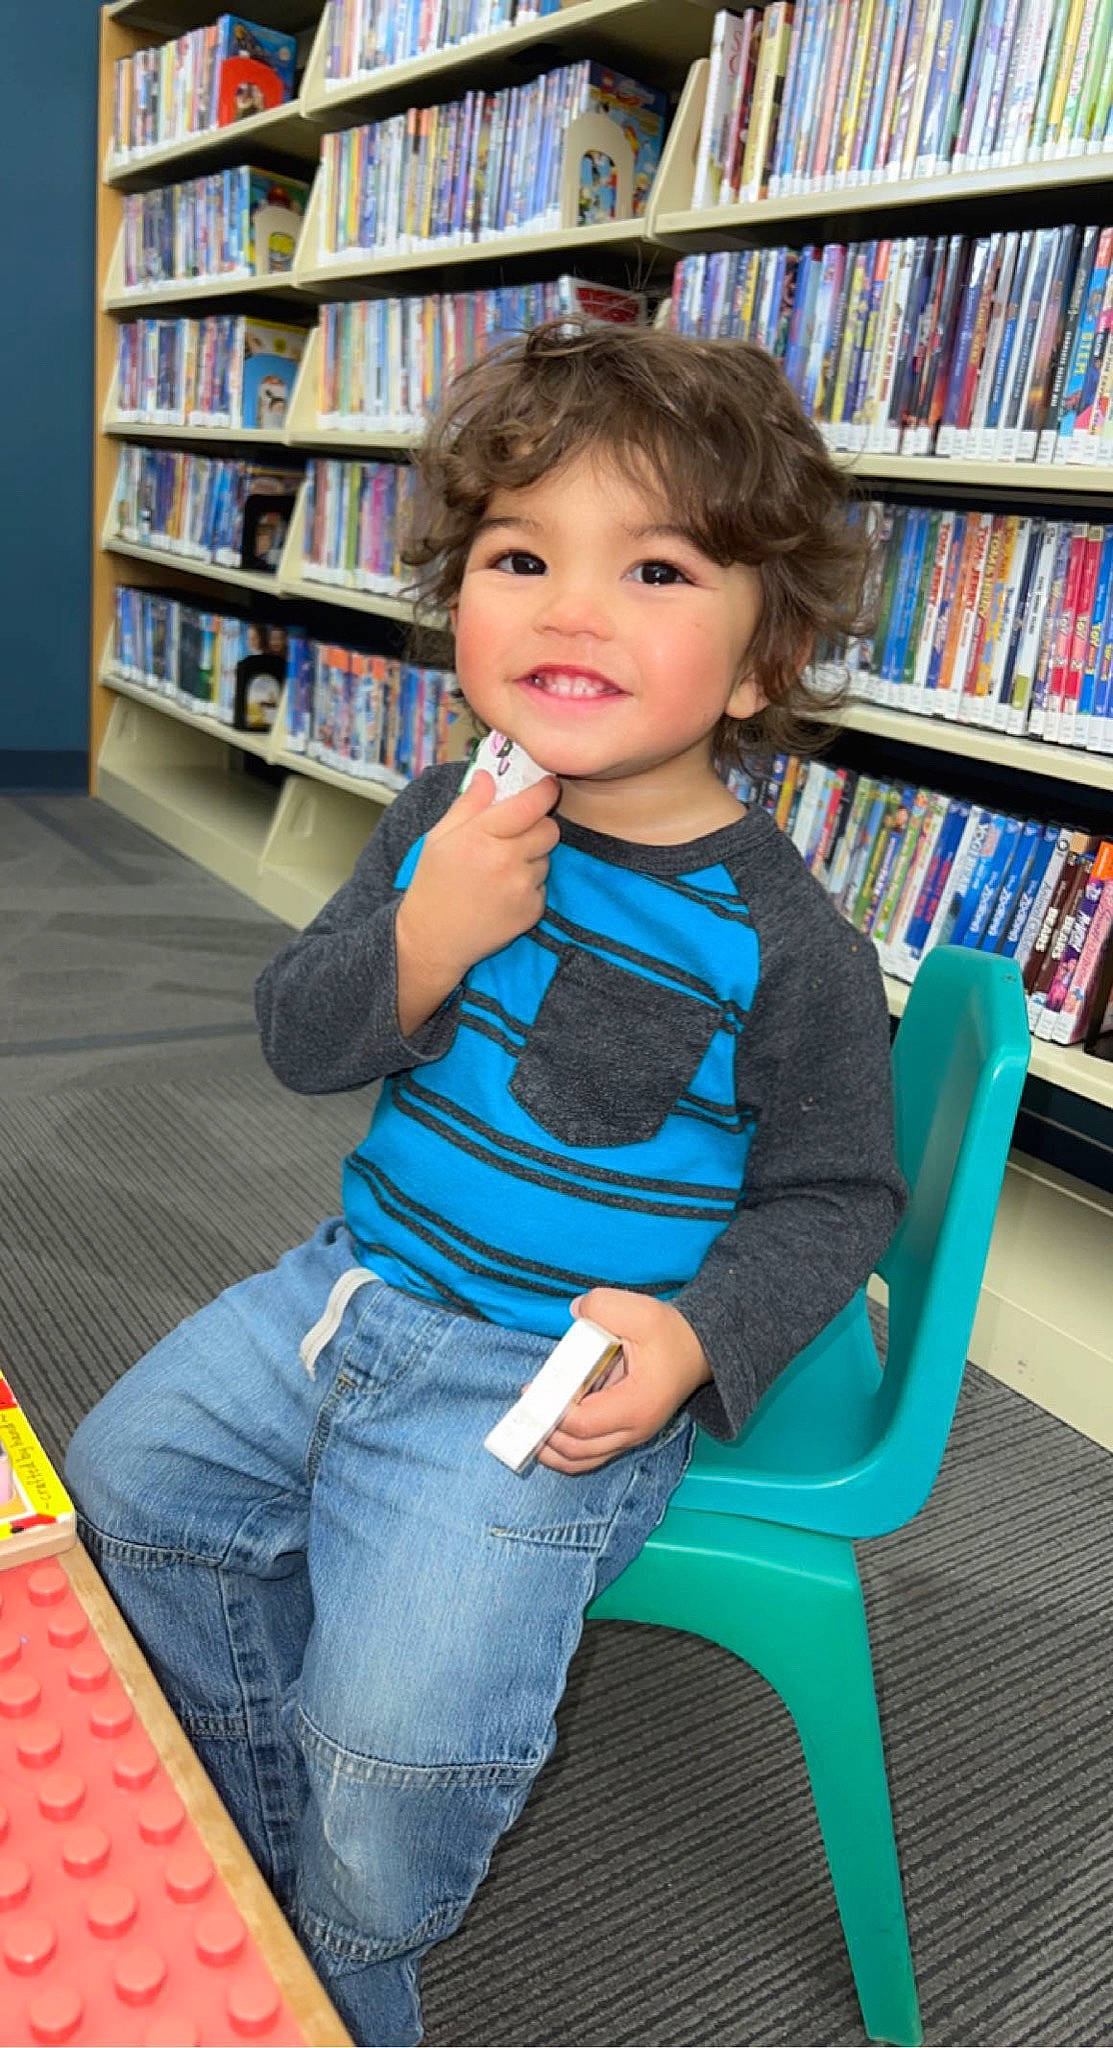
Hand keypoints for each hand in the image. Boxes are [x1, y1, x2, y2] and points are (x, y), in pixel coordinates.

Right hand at [395, 768, 559, 1035]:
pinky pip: (542, 885)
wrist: (435, 939)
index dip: (544, 791)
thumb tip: (489, 775)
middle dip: (538, 826)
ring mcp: (521, 888)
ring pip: (546, 858)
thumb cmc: (434, 883)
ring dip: (532, 858)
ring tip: (500, 870)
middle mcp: (505, 860)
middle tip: (516, 835)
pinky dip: (529, 885)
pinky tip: (503, 893)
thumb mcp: (440, 838)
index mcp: (480, 837)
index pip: (530, 804)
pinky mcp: (532, 911)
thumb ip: (468, 804)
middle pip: (549, 829)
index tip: (547, 785)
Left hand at [536, 1289, 712, 1474]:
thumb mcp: (641, 1311)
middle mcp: (634, 1430)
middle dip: (544, 1435)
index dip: (551, 1410)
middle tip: (523, 1410)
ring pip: (583, 1461)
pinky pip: (591, 1455)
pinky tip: (548, 1433)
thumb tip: (574, 1312)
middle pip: (577, 1451)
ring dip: (551, 1450)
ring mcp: (632, 1437)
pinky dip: (566, 1450)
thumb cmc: (670, 1334)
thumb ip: (603, 1307)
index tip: (531, 1389)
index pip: (582, 1423)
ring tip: (529, 1427)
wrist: (699, 1350)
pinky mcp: (627, 1435)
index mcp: (636, 1405)